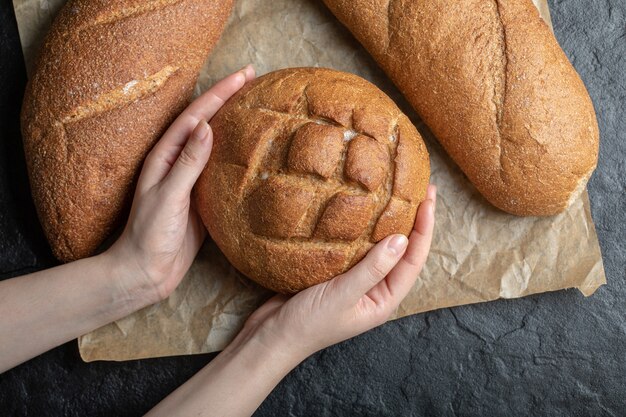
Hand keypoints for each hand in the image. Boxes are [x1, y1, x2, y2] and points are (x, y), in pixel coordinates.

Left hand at [105, 65, 255, 306]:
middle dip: (228, 98)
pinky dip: (237, 155)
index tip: (244, 75)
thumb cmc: (148, 236)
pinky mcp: (203, 199)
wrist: (145, 273)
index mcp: (165, 156)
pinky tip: (252, 151)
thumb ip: (188, 163)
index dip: (220, 93)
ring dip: (234, 123)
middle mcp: (178, 162)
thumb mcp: (168, 196)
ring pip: (216, 144)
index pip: (196, 116)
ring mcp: (191, 180)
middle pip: (206, 122)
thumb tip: (207, 127)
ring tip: (257, 105)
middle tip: (254, 78)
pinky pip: (222, 170)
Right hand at [232, 185, 436, 360]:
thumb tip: (401, 239)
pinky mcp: (334, 271)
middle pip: (401, 251)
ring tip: (398, 192)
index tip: (428, 201)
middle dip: (412, 221)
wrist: (271, 335)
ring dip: (389, 221)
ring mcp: (354, 279)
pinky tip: (361, 208)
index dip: (423, 230)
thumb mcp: (343, 295)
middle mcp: (373, 289)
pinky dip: (361, 227)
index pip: (412, 261)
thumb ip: (372, 268)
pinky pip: (355, 245)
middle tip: (422, 188)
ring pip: (378, 246)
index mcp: (383, 300)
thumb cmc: (308, 324)